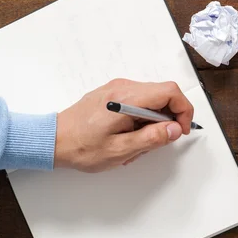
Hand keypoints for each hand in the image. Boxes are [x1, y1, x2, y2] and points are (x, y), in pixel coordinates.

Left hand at [54, 79, 193, 171]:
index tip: (181, 130)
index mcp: (127, 98)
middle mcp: (123, 87)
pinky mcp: (111, 94)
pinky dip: (139, 120)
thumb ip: (151, 138)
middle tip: (154, 143)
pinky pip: (136, 103)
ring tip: (134, 145)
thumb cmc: (82, 148)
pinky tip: (126, 137)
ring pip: (150, 101)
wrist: (54, 140)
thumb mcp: (120, 150)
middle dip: (166, 120)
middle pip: (162, 95)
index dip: (183, 110)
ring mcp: (116, 88)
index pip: (170, 92)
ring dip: (151, 123)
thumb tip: (175, 129)